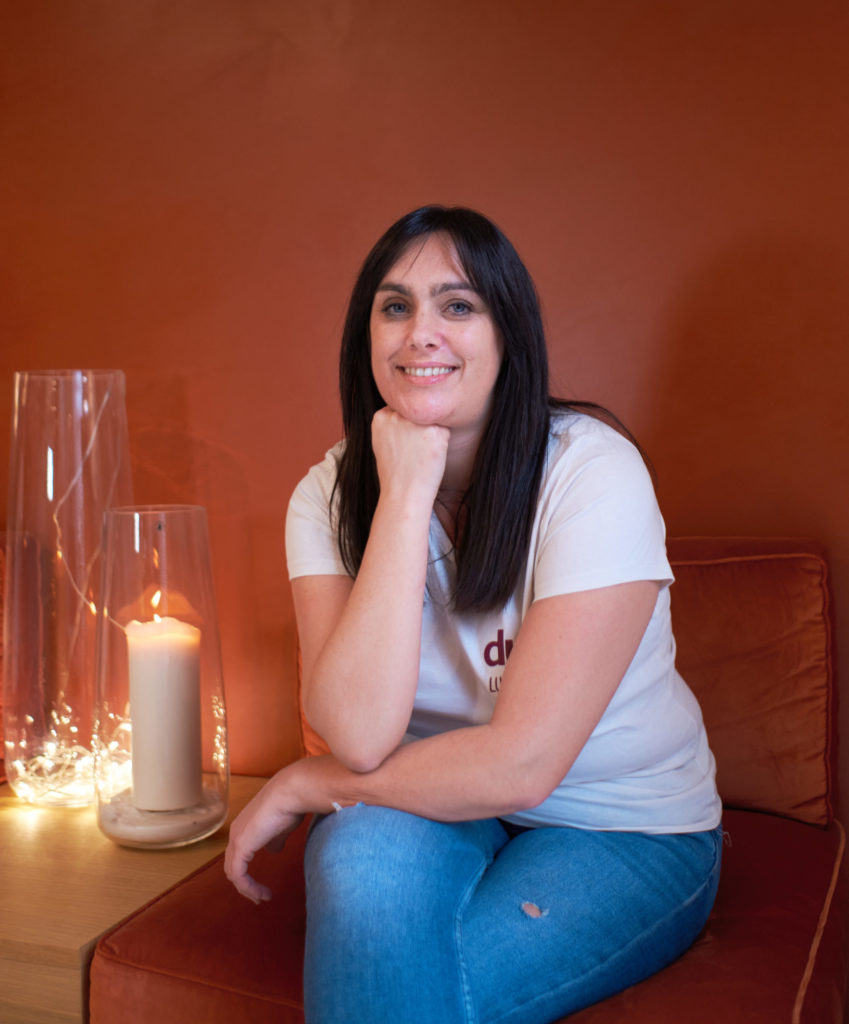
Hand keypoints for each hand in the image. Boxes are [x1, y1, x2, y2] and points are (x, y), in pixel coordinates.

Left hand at [224, 773, 304, 903]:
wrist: (290, 793)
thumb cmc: (290, 805)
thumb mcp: (281, 828)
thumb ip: (275, 840)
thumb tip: (273, 850)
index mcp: (244, 827)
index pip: (238, 857)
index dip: (247, 874)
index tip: (262, 886)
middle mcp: (236, 833)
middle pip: (232, 866)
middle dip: (244, 885)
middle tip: (259, 897)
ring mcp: (236, 839)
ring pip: (233, 873)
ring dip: (247, 889)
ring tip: (262, 898)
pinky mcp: (240, 846)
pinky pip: (238, 875)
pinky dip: (248, 887)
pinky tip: (260, 893)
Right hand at [371, 408, 448, 506]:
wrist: (403, 494)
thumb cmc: (394, 473)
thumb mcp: (382, 442)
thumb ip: (392, 424)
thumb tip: (407, 412)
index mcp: (381, 416)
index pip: (402, 410)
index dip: (407, 428)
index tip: (404, 445)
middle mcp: (397, 415)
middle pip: (417, 413)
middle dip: (419, 429)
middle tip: (413, 452)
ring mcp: (415, 422)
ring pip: (431, 421)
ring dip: (431, 435)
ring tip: (420, 456)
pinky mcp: (434, 431)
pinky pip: (444, 431)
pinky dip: (441, 444)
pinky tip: (430, 458)